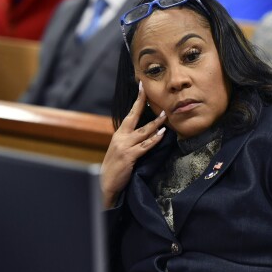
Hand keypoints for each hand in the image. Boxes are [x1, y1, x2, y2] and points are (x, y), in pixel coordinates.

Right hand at [100, 81, 166, 207]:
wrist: (106, 184)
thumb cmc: (115, 167)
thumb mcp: (119, 149)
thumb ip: (129, 140)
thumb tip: (143, 131)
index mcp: (119, 134)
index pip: (129, 114)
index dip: (137, 100)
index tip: (141, 87)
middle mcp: (120, 137)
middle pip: (133, 116)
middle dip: (141, 102)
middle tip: (148, 90)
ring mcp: (124, 146)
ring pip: (143, 131)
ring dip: (155, 122)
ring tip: (165, 114)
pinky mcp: (129, 156)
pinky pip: (145, 146)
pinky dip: (154, 139)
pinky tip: (162, 133)